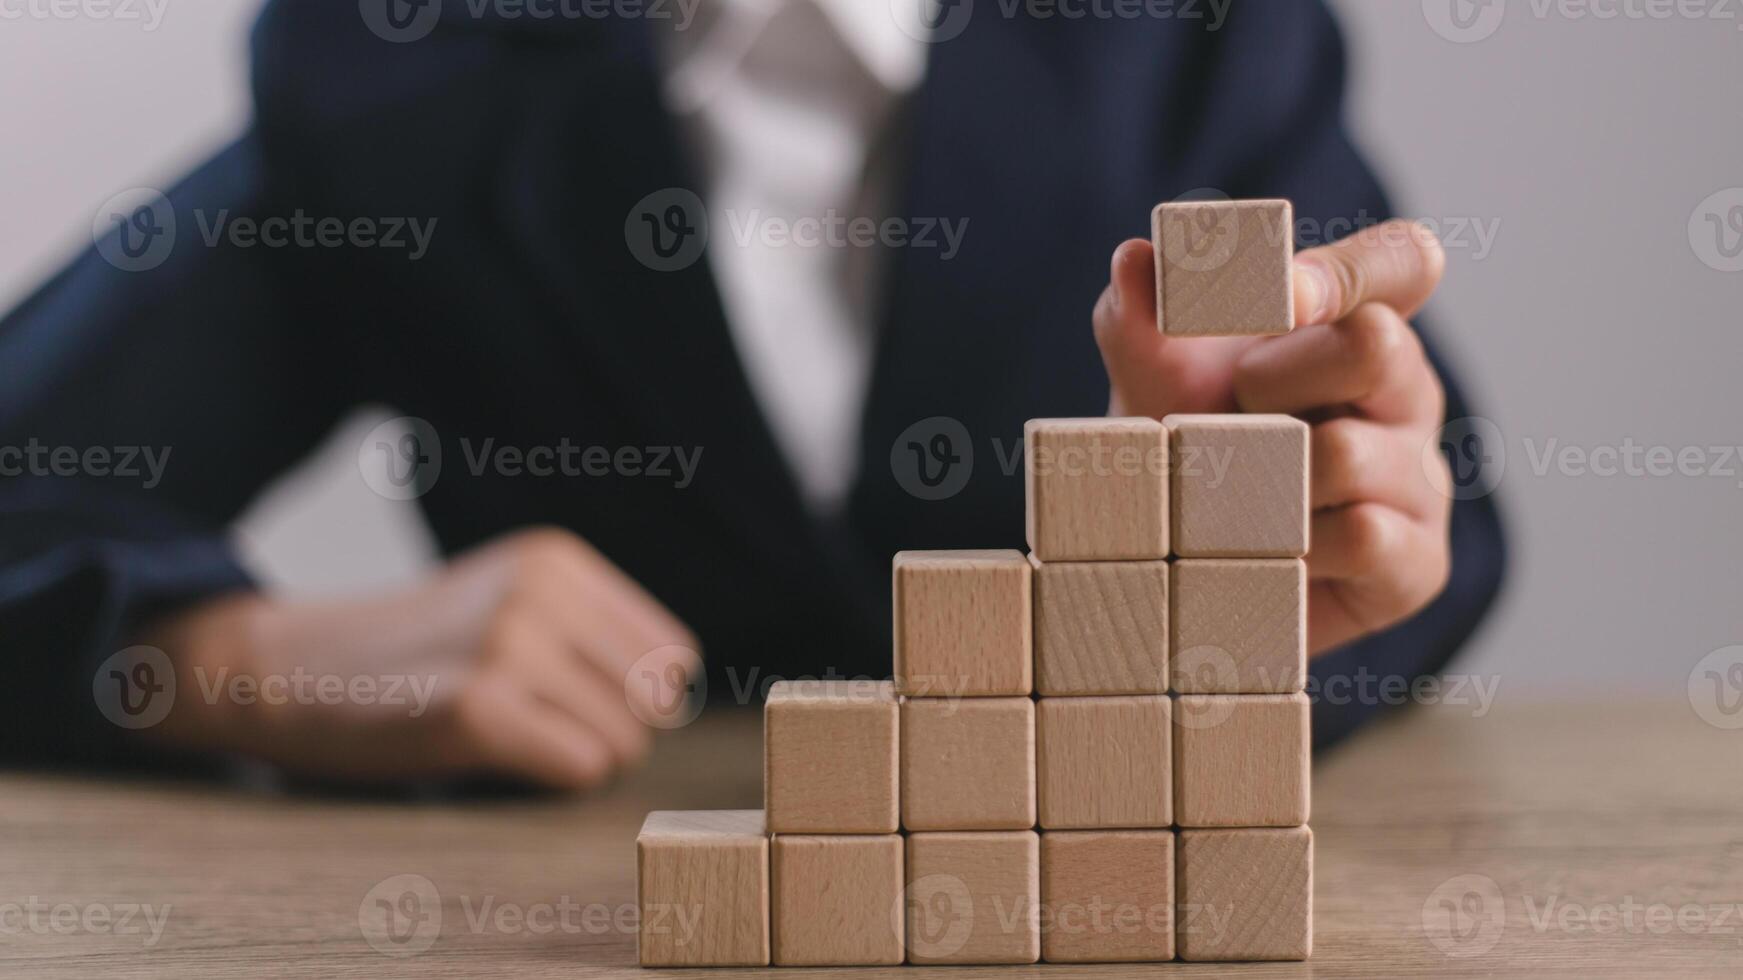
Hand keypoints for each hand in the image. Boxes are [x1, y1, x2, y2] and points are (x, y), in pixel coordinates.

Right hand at [141, 527, 700, 789]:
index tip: (576, 701)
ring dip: (577, 758)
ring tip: (510, 734)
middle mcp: (542, 593)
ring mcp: (510, 645)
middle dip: (613, 732)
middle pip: (656, 702)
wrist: (294, 667)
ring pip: (623, 742)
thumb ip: (592, 628)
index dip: (636, 696)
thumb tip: (679, 690)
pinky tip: (495, 754)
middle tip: (539, 725)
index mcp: (558, 560)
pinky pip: (581, 767)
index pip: (674, 654)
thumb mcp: (510, 599)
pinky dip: (551, 778)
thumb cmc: (419, 650)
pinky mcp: (478, 708)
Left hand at [1092, 219, 1452, 654]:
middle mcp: (1405, 393)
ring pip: (1349, 453)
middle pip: (1378, 345)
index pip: (1403, 260)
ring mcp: (1421, 477)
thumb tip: (1134, 259)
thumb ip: (1140, 318)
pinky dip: (1290, 547)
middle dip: (1272, 380)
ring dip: (1261, 478)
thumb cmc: (1184, 453)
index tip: (1282, 297)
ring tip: (1226, 497)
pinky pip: (1364, 536)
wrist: (1180, 574)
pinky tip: (1263, 555)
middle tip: (1225, 415)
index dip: (1349, 269)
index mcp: (1357, 324)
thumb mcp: (1150, 383)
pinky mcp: (1418, 561)